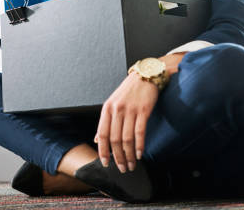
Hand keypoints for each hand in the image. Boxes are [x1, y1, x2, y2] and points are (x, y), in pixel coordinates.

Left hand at [95, 53, 185, 172]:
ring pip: (127, 139)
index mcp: (107, 108)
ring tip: (131, 165)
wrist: (145, 75)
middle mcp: (117, 110)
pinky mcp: (143, 110)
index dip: (103, 151)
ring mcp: (130, 110)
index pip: (102, 134)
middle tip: (122, 168)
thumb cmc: (129, 91)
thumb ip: (105, 122)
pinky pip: (140, 132)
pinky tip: (139, 154)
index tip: (105, 163)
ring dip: (128, 155)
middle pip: (115, 139)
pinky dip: (139, 146)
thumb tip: (97, 140)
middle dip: (117, 157)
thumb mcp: (113, 104)